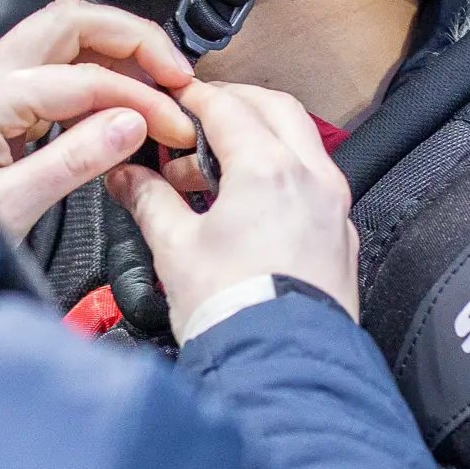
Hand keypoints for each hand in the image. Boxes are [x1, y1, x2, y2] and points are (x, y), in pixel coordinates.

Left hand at [0, 0, 199, 239]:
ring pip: (59, 36)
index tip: (175, 126)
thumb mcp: (8, 208)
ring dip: (112, 50)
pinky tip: (111, 101)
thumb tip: (131, 123)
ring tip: (154, 81)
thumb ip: (72, 163)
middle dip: (131, 39)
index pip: (86, 80)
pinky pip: (46, 65)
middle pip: (70, 22)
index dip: (142, 99)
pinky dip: (88, 71)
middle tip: (175, 72)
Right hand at [106, 81, 358, 333]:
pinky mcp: (340, 237)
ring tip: (213, 173)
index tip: (173, 100)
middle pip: (275, 109)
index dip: (194, 98)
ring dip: (260, 140)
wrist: (283, 371)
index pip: (227, 107)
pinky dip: (283, 174)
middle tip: (196, 121)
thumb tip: (128, 178)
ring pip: (301, 144)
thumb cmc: (235, 312)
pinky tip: (250, 205)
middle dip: (234, 105)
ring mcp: (333, 208)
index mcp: (268, 169)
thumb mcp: (175, 247)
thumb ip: (149, 200)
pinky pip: (315, 183)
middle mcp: (311, 178)